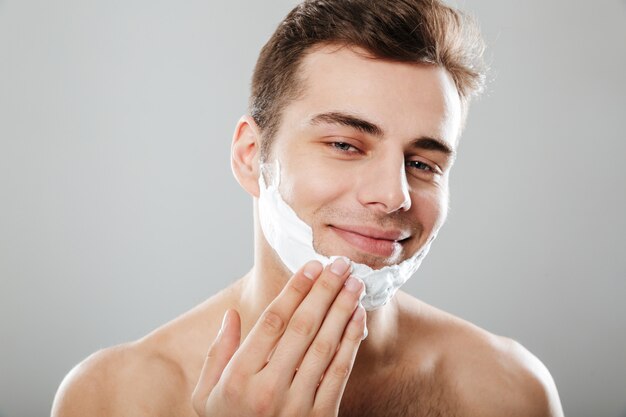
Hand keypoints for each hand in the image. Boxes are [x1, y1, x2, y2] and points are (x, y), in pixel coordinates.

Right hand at [192, 258, 366, 416]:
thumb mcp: (206, 395)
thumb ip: (217, 354)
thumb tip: (233, 316)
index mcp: (237, 378)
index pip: (272, 321)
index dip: (295, 289)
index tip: (311, 266)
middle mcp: (267, 389)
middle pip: (302, 327)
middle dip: (324, 290)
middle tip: (339, 263)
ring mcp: (297, 405)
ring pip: (324, 345)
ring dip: (342, 309)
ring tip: (353, 282)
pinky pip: (339, 372)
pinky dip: (351, 341)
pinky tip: (357, 317)